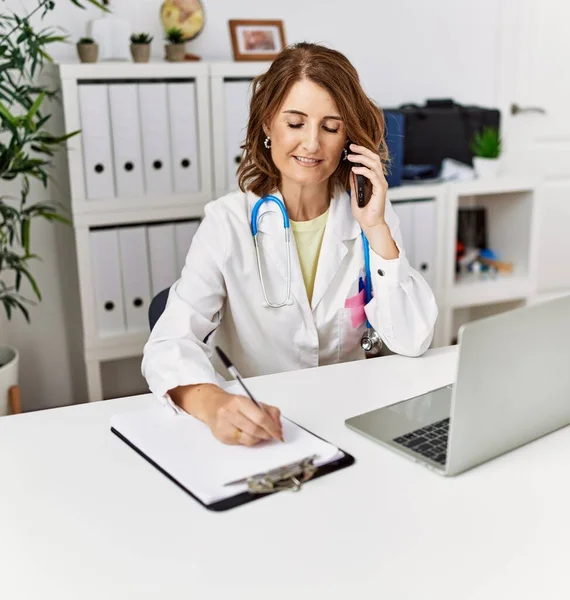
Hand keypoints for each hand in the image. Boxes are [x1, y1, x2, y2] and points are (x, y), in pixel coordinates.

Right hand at [202, 387, 282, 446]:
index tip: (279, 432)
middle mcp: (230, 413)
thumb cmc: (234, 404)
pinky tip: (252, 436)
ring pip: (249, 439)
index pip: (260, 417)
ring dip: (260, 439)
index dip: (272, 427)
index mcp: (240, 401)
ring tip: (263, 435)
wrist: (213, 406)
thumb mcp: (253, 402)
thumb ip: (269, 411)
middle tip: (274, 435)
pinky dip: (251, 441)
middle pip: (255, 429)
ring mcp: (224, 425)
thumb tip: (278, 426)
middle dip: (268, 434)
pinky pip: (242, 443)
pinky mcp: (222, 436)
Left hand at [347, 143, 398, 258]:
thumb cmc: (364, 212)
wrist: (369, 224)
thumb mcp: (355, 194)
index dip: (362, 152)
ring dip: (362, 158)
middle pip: (374, 158)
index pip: (371, 161)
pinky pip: (373, 175)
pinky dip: (363, 170)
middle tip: (351, 146)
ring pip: (374, 164)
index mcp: (374, 179)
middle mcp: (379, 179)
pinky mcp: (380, 189)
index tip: (351, 148)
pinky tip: (354, 169)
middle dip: (362, 150)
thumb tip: (351, 171)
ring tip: (351, 156)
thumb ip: (354, 183)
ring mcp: (381, 184)